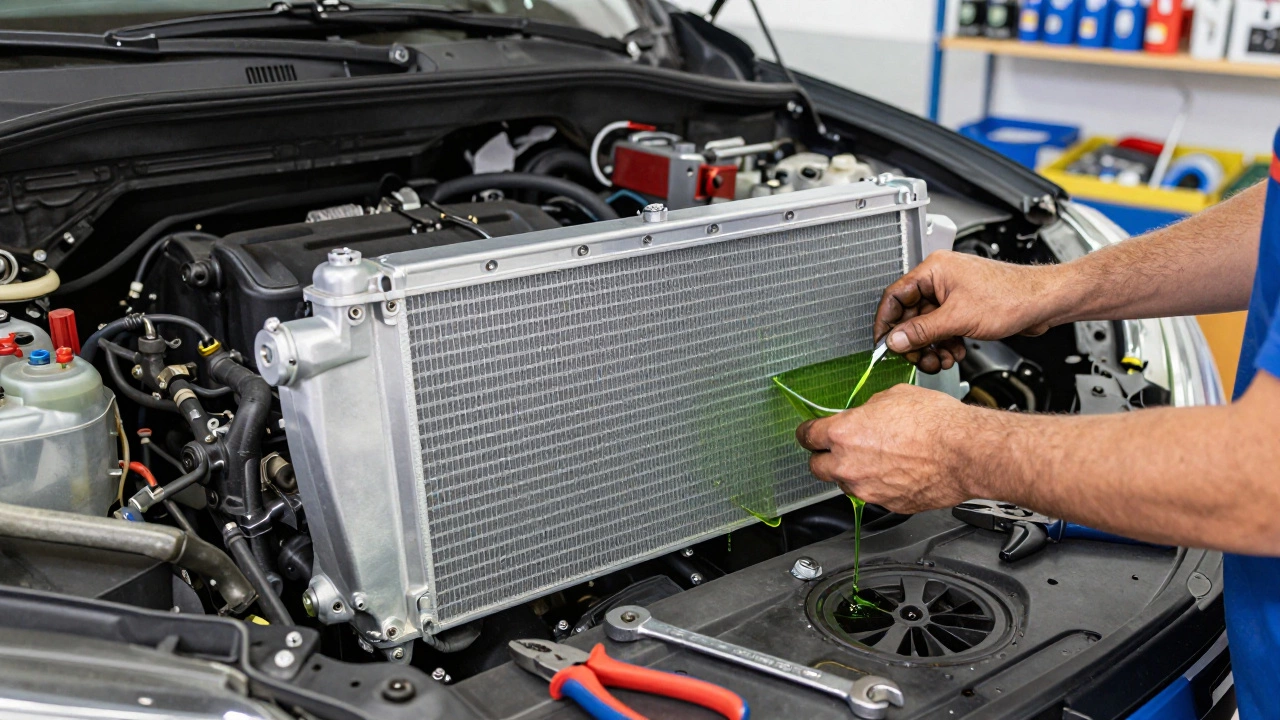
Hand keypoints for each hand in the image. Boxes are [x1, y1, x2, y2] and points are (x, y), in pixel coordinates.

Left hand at [795, 384, 976, 513]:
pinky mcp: (887, 504)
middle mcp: (849, 464)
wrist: (965, 451)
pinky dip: (878, 485)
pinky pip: (873, 495)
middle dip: (823, 458)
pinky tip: (896, 471)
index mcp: (843, 433)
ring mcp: (867, 488)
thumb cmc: (936, 422)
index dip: (808, 433)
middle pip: (816, 467)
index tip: (810, 433)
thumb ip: (868, 410)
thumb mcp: (893, 397)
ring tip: (877, 459)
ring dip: (852, 473)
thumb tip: (865, 414)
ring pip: (845, 484)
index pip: (807, 436)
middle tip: (837, 449)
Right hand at [874, 251, 1062, 372]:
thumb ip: (922, 330)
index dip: (886, 322)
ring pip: (928, 326)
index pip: (895, 296)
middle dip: (915, 341)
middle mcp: (941, 280)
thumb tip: (895, 339)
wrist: (1044, 302)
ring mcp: (953, 295)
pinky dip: (945, 344)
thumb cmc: (1012, 296)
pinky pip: (943, 329)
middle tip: (918, 358)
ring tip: (940, 359)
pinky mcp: (964, 308)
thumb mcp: (958, 318)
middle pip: (911, 315)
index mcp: (934, 270)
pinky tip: (954, 352)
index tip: (883, 343)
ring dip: (931, 346)